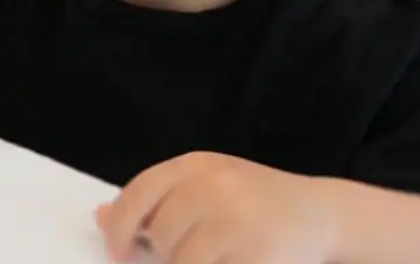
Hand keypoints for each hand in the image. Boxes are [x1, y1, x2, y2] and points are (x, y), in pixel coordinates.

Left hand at [95, 152, 335, 263]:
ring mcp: (235, 219)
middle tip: (198, 251)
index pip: (138, 194)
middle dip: (168, 254)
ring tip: (219, 255)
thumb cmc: (252, 203)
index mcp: (195, 165)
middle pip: (160, 235)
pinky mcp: (254, 254)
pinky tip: (233, 260)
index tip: (118, 253)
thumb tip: (98, 217)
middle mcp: (212, 185)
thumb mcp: (203, 187)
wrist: (320, 213)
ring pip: (183, 262)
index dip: (119, 227)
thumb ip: (154, 200)